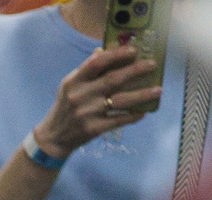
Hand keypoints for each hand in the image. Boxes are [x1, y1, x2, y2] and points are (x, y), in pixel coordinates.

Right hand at [33, 46, 159, 156]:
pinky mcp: (93, 129)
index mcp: (74, 82)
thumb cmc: (65, 107)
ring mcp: (87, 113)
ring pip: (120, 101)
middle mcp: (80, 96)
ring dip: (141, 94)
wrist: (53, 137)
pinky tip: (144, 111)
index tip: (134, 50)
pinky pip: (118, 120)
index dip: (116, 55)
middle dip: (135, 71)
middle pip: (113, 80)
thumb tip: (103, 50)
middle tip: (152, 64)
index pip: (96, 63)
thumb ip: (86, 69)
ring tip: (158, 89)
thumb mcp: (69, 86)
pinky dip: (132, 116)